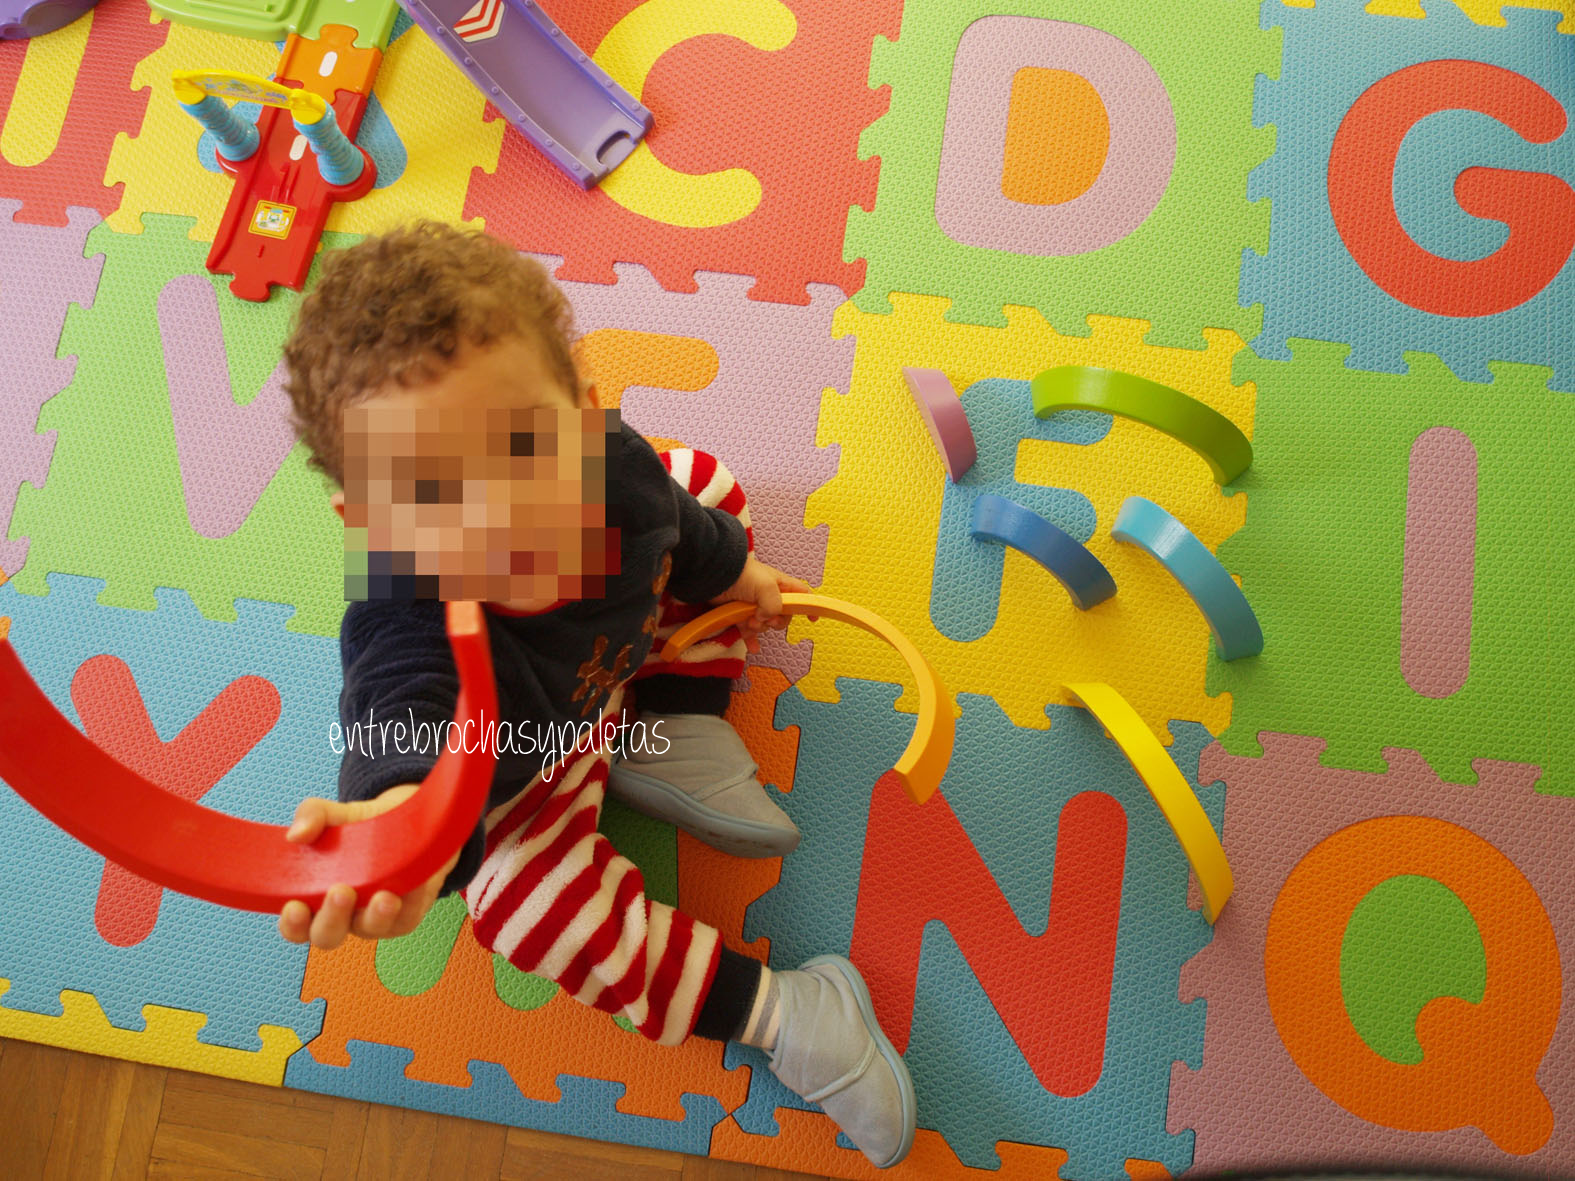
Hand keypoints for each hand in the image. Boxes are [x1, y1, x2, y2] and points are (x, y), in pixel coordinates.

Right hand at [276, 783, 458, 948]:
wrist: (404, 822)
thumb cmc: (357, 827)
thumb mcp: (333, 815)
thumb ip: (311, 817)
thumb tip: (296, 834)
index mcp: (313, 899)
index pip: (296, 925)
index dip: (292, 924)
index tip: (294, 906)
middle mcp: (341, 916)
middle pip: (327, 936)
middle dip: (332, 918)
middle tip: (340, 892)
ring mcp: (372, 919)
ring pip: (371, 929)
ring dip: (376, 916)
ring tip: (383, 896)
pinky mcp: (404, 916)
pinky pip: (407, 916)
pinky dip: (411, 900)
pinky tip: (415, 884)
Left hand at [714, 555, 810, 652]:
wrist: (714, 575)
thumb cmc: (742, 574)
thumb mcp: (766, 587)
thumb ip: (775, 605)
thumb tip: (767, 619)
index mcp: (780, 585)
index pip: (801, 595)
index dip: (809, 606)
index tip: (812, 619)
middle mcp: (769, 596)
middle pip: (783, 616)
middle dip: (775, 622)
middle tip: (765, 619)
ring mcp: (754, 606)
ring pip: (765, 625)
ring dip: (758, 628)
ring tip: (748, 622)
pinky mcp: (740, 614)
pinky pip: (749, 632)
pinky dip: (751, 640)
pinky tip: (753, 647)